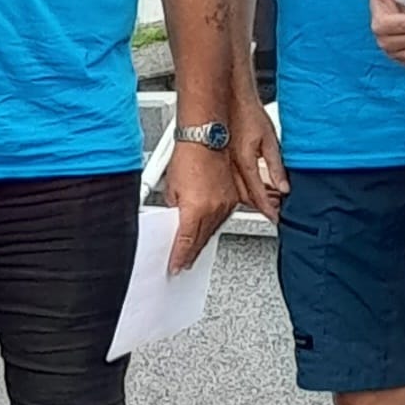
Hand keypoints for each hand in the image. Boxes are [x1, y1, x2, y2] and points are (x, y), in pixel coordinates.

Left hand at [166, 142, 237, 273]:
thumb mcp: (171, 188)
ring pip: (213, 232)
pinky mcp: (232, 198)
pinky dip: (213, 227)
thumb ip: (174, 209)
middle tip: (183, 264)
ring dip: (202, 242)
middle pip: (200, 241)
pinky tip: (207, 231)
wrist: (206, 138)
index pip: (185, 243)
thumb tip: (175, 221)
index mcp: (195, 210)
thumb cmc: (187, 155)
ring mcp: (225, 204)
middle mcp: (213, 210)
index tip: (175, 266)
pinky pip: (222, 219)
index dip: (179, 258)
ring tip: (193, 252)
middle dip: (190, 254)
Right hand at [229, 96, 288, 220]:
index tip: (276, 218)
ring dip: (253, 197)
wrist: (229, 97)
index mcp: (245, 164)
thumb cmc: (248, 113)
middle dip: (261, 206)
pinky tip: (254, 184)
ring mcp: (225, 164)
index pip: (258, 196)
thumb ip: (276, 166)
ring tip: (269, 199)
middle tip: (275, 210)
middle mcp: (232, 167)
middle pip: (246, 198)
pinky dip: (244, 186)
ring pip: (238, 191)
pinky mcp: (222, 159)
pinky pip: (232, 180)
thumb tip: (284, 186)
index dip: (268, 210)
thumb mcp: (270, 140)